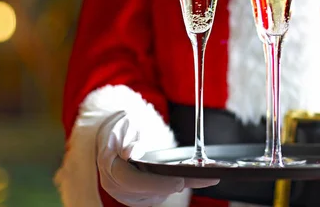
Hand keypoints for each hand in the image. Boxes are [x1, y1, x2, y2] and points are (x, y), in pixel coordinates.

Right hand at [96, 111, 218, 206]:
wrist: (119, 133)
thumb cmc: (124, 126)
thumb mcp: (127, 125)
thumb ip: (129, 138)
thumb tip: (129, 152)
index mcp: (111, 166)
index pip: (132, 181)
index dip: (156, 183)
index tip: (179, 181)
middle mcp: (117, 185)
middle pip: (150, 192)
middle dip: (178, 184)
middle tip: (207, 178)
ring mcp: (128, 193)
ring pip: (159, 195)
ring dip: (182, 184)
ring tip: (208, 177)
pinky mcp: (141, 196)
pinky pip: (162, 194)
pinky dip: (177, 184)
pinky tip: (194, 177)